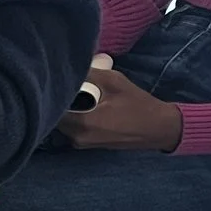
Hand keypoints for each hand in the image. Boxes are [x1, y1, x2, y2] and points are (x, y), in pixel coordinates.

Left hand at [56, 68, 183, 152]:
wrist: (158, 128)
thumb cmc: (138, 104)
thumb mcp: (113, 81)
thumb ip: (88, 74)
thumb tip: (66, 66)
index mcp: (82, 124)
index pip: (52, 107)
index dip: (51, 91)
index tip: (53, 78)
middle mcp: (77, 138)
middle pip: (54, 115)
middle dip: (58, 99)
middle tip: (66, 83)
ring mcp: (82, 144)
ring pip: (62, 123)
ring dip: (66, 108)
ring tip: (76, 93)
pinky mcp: (87, 144)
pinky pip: (72, 128)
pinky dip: (74, 116)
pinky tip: (83, 105)